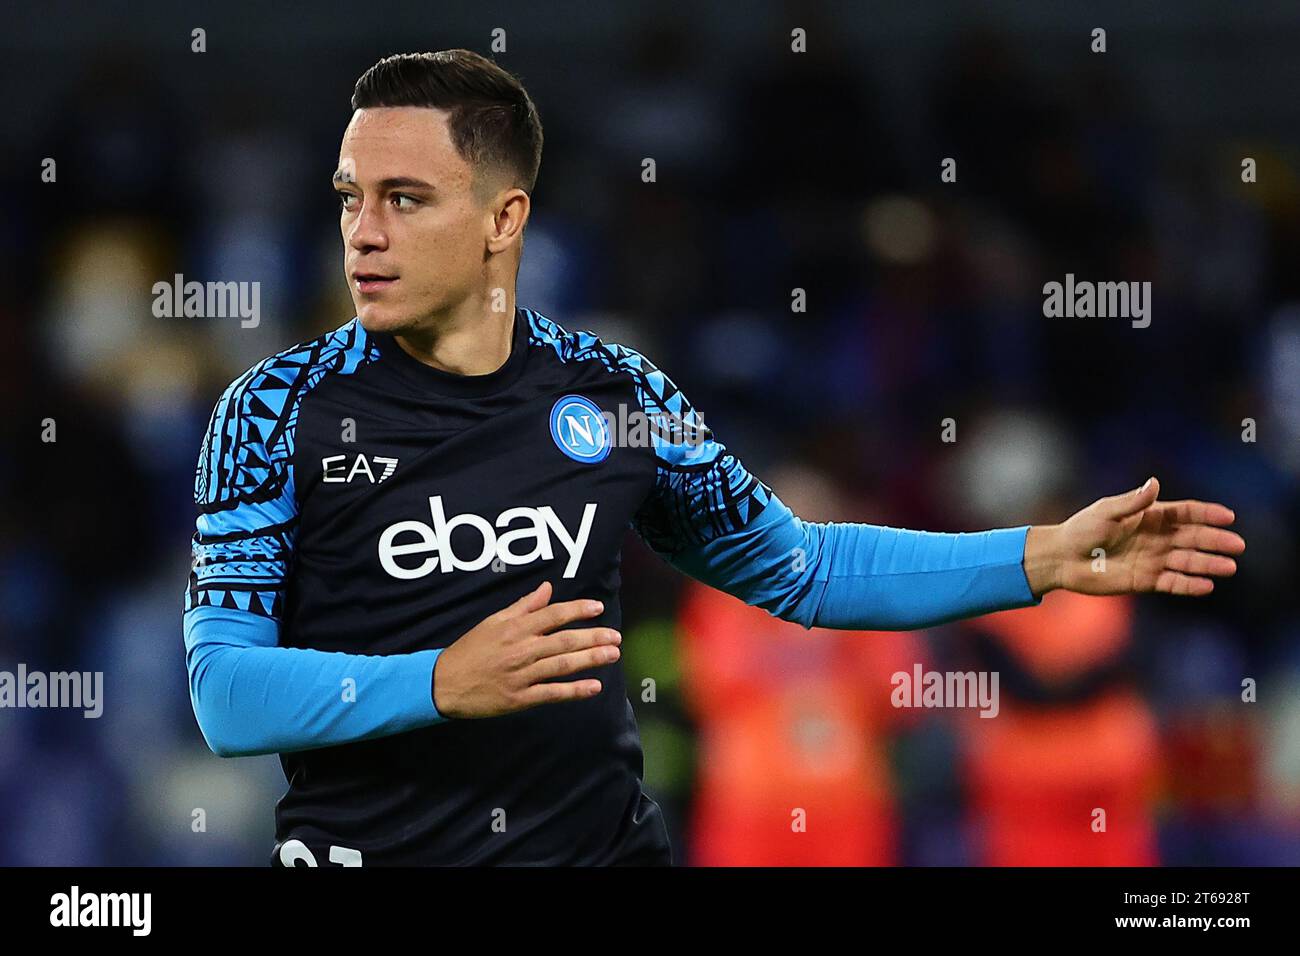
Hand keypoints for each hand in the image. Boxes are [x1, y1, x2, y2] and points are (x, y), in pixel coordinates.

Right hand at [432, 581, 620, 718]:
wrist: (443, 683)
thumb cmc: (470, 650)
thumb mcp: (493, 621)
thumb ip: (523, 606)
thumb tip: (547, 589)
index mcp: (515, 628)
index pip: (553, 615)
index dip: (578, 610)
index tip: (598, 607)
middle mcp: (521, 649)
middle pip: (564, 640)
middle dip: (594, 637)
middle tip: (616, 637)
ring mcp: (521, 675)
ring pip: (562, 665)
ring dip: (590, 660)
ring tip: (612, 655)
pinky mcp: (519, 699)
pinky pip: (552, 693)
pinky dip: (574, 690)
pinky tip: (594, 687)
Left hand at [1023, 476, 1244, 597]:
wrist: (1061, 559)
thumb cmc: (1080, 530)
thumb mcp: (1106, 511)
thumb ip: (1132, 502)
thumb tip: (1155, 483)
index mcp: (1149, 516)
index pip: (1185, 513)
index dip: (1207, 514)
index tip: (1228, 516)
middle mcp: (1156, 537)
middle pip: (1193, 538)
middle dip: (1215, 541)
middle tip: (1238, 545)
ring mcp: (1152, 559)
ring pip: (1187, 562)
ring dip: (1208, 564)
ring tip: (1229, 567)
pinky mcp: (1145, 581)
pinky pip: (1173, 582)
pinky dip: (1189, 584)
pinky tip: (1206, 586)